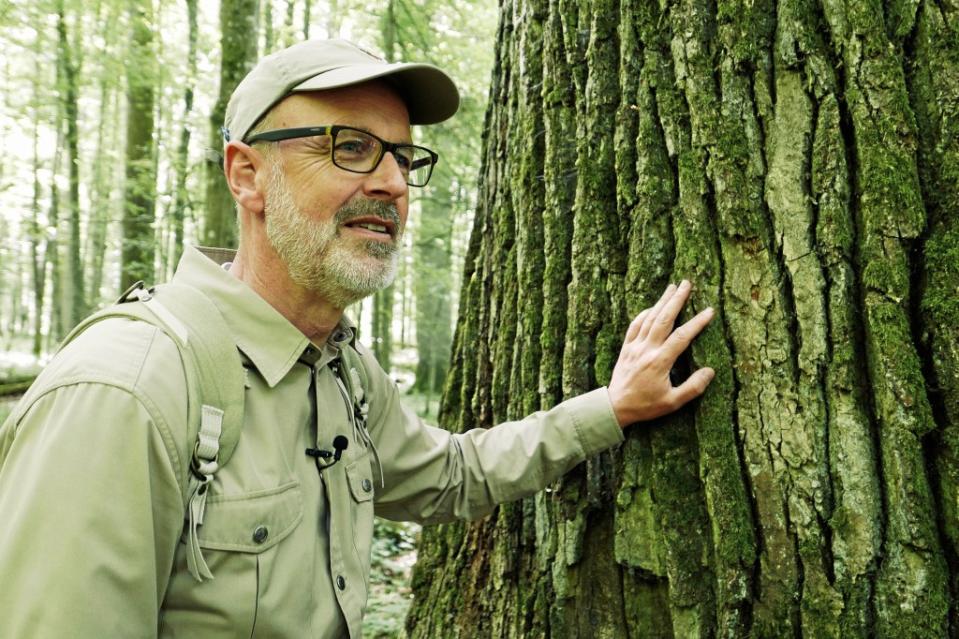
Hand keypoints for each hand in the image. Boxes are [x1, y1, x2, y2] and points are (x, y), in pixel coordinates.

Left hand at [607, 280, 715, 426]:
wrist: (615, 407)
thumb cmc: (646, 406)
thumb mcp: (673, 402)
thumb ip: (693, 387)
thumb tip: (710, 371)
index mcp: (659, 362)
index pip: (682, 336)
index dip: (697, 322)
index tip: (709, 311)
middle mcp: (646, 350)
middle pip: (664, 319)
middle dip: (676, 299)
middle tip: (687, 283)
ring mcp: (634, 347)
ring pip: (649, 318)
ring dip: (661, 301)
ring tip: (672, 286)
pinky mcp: (626, 348)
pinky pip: (635, 325)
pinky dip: (644, 313)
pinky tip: (652, 307)